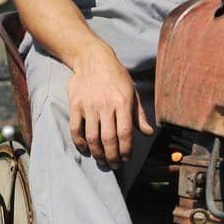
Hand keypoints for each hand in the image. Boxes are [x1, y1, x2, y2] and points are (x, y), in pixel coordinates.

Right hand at [66, 43, 153, 166]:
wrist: (92, 58)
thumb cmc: (116, 76)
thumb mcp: (132, 92)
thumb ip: (139, 114)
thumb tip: (148, 133)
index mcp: (122, 102)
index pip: (125, 133)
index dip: (126, 150)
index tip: (126, 159)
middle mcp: (105, 105)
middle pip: (108, 139)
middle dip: (112, 157)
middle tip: (114, 165)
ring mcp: (89, 105)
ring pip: (92, 137)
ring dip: (97, 153)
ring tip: (102, 160)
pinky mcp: (75, 104)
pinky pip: (76, 128)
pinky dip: (80, 143)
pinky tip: (86, 149)